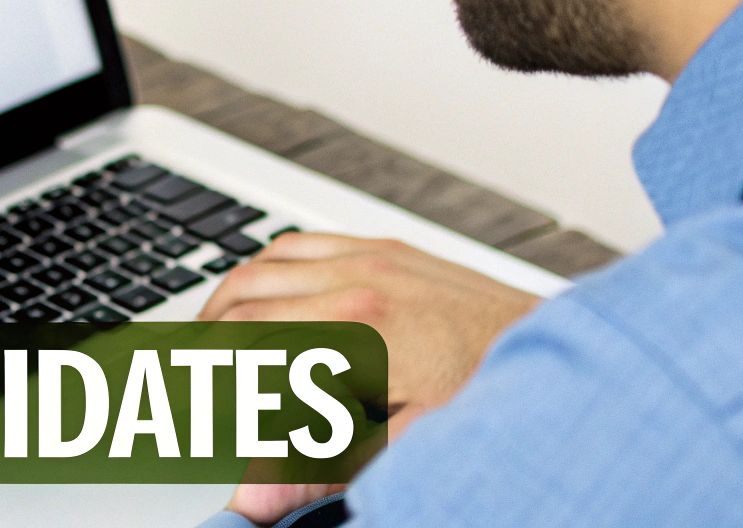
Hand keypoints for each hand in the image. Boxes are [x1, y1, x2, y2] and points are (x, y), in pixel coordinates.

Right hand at [198, 232, 539, 524]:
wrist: (566, 354)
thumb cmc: (494, 399)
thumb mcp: (405, 450)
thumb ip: (316, 469)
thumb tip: (249, 500)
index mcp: (357, 334)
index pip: (242, 348)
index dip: (200, 378)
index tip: (177, 401)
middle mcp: (358, 282)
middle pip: (241, 301)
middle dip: (200, 339)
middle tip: (176, 374)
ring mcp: (372, 258)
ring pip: (262, 263)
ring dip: (224, 298)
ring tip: (203, 339)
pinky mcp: (388, 248)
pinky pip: (301, 241)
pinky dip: (264, 264)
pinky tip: (257, 289)